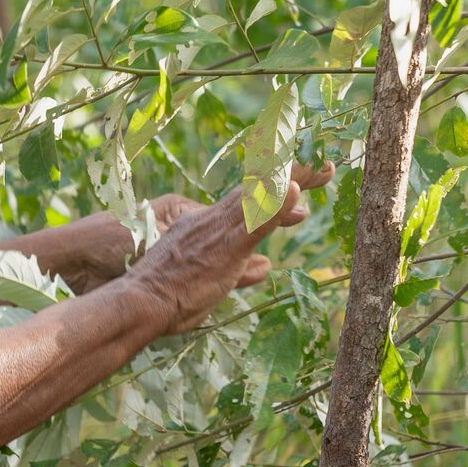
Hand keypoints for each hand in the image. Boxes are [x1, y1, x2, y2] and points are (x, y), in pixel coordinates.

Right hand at [123, 161, 334, 334]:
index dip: (277, 188)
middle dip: (295, 174)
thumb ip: (242, 269)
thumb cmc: (168, 297)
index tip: (302, 178)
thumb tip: (267, 265)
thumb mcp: (212, 280)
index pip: (249, 200)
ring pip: (260, 197)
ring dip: (293, 179)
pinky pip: (254, 223)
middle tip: (327, 164)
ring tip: (323, 165)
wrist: (139, 302)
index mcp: (208, 226)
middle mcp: (214, 220)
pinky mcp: (225, 248)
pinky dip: (275, 206)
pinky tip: (294, 190)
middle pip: (260, 189)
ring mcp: (220, 231)